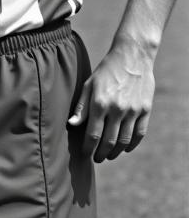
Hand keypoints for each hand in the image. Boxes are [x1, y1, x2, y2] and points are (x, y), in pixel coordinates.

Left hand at [67, 41, 154, 161]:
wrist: (132, 57)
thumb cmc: (106, 71)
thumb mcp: (89, 85)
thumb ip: (81, 107)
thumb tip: (71, 125)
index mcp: (100, 103)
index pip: (93, 134)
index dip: (88, 148)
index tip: (85, 154)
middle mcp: (117, 109)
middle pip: (109, 141)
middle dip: (101, 153)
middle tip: (96, 159)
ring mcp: (133, 111)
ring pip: (125, 140)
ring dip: (116, 152)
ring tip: (109, 155)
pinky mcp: (146, 110)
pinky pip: (140, 133)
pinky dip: (132, 144)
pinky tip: (125, 148)